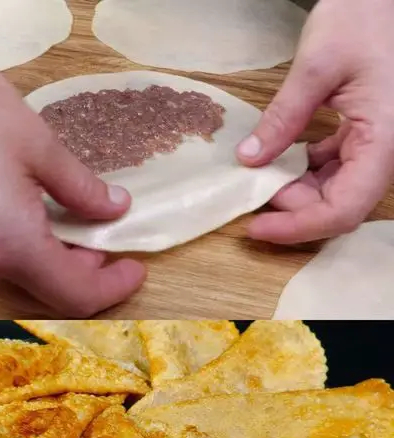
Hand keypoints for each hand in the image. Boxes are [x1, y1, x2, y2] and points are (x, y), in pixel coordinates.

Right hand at [0, 13, 144, 316]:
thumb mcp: (40, 146)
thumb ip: (84, 190)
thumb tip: (115, 210)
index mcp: (9, 245)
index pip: (75, 295)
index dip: (113, 288)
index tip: (136, 269)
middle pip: (47, 301)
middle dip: (84, 281)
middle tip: (105, 247)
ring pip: (19, 290)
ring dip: (53, 273)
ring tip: (72, 235)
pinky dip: (23, 264)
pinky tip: (32, 230)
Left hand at [236, 0, 393, 243]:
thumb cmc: (362, 17)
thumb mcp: (315, 66)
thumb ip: (282, 118)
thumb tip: (247, 160)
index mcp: (384, 140)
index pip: (344, 209)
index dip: (299, 227)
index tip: (257, 226)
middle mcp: (385, 153)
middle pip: (338, 207)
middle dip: (292, 211)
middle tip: (251, 198)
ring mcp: (375, 147)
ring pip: (335, 193)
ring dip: (296, 195)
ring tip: (260, 181)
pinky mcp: (363, 139)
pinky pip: (334, 171)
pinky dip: (304, 175)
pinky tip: (278, 164)